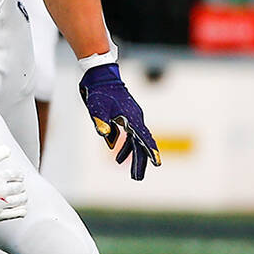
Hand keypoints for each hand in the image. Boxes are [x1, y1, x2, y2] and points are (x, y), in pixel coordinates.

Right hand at [0, 146, 27, 220]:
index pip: (17, 175)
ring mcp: (2, 204)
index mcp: (0, 176)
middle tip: (19, 185)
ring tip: (22, 196)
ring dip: (23, 197)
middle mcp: (4, 190)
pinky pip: (16, 214)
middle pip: (20, 187)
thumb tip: (7, 150)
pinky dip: (21, 210)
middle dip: (21, 185)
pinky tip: (22, 209)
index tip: (18, 175)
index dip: (19, 175)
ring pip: (21, 200)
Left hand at [78, 63, 161, 179]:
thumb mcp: (97, 108)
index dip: (149, 151)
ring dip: (133, 157)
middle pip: (140, 143)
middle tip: (137, 178)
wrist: (99, 74)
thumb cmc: (100, 91)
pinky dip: (123, 146)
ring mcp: (130, 117)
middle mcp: (134, 119)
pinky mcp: (123, 116)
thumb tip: (105, 137)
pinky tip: (118, 156)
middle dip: (141, 161)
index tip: (156, 164)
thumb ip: (101, 122)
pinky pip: (127, 135)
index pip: (142, 138)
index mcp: (131, 118)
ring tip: (132, 173)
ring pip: (135, 141)